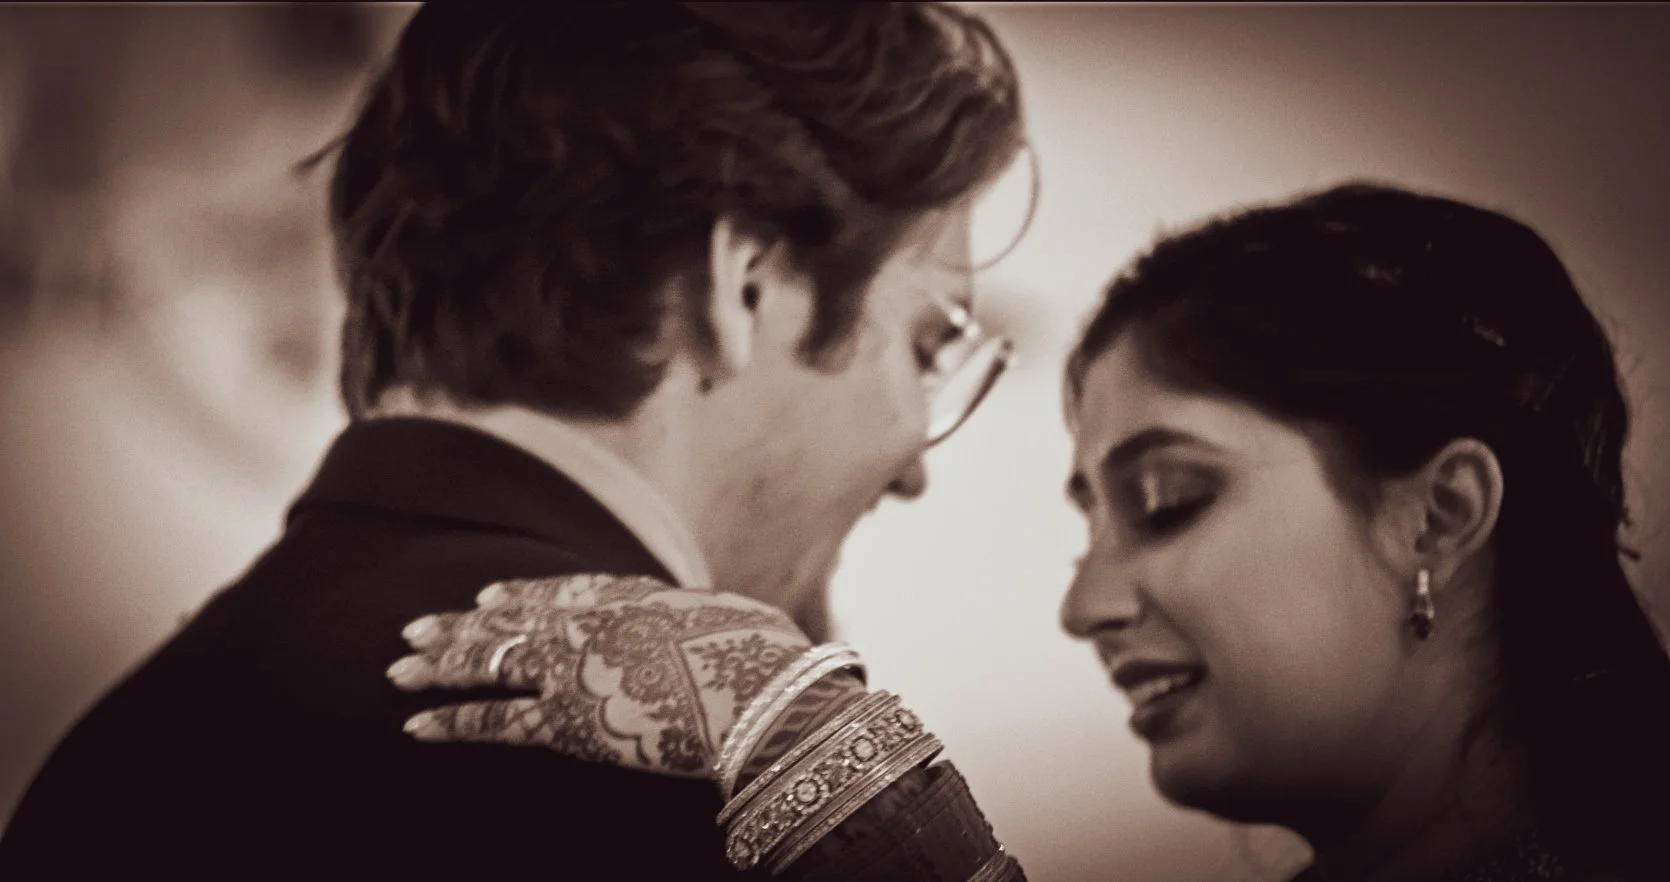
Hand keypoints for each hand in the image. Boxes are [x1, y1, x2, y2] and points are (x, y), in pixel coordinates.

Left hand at [387, 574, 812, 777]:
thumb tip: (749, 638)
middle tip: (415, 627)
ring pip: (491, 660)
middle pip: (514, 618)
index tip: (490, 595)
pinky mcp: (566, 720)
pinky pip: (495, 720)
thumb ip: (721, 631)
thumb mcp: (744, 628)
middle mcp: (593, 624)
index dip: (523, 594)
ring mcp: (574, 667)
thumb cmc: (768, 663)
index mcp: (635, 598)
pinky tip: (414, 722)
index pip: (564, 591)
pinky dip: (452, 721)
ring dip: (442, 663)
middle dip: (463, 625)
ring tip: (398, 667)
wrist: (758, 692)